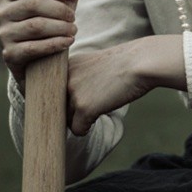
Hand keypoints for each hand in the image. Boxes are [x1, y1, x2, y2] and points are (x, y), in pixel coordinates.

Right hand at [0, 0, 82, 89]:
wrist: (37, 60)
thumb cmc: (49, 23)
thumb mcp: (60, 5)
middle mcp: (1, 13)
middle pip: (33, 4)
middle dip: (59, 9)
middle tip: (73, 17)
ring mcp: (3, 34)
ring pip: (35, 26)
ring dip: (60, 27)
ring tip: (73, 30)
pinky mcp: (9, 54)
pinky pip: (33, 47)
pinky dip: (54, 44)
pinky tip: (68, 41)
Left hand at [67, 35, 186, 135]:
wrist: (140, 62)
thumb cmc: (123, 64)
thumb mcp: (93, 64)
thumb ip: (77, 77)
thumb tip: (68, 103)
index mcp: (65, 66)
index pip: (51, 91)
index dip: (64, 99)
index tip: (77, 100)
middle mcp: (63, 78)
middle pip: (57, 107)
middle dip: (69, 112)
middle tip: (87, 108)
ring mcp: (72, 93)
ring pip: (66, 119)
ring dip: (80, 119)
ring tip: (97, 109)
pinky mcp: (84, 107)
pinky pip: (77, 129)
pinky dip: (86, 129)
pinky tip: (97, 118)